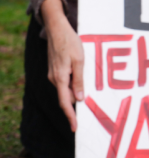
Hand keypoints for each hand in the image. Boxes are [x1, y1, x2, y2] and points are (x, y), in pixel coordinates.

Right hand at [41, 0, 83, 131]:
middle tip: (84, 120)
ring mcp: (54, 74)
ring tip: (85, 105)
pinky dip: (72, 88)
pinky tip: (80, 87)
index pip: (65, 103)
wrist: (57, 29)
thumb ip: (79, 80)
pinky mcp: (56, 69)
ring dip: (74, 97)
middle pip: (66, 98)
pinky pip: (65, 83)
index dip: (70, 116)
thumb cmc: (70, 42)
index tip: (75, 128)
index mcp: (60, 78)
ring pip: (65, 90)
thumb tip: (80, 98)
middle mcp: (54, 78)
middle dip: (74, 108)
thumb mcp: (79, 61)